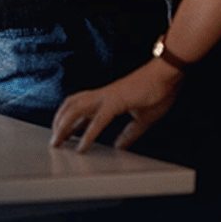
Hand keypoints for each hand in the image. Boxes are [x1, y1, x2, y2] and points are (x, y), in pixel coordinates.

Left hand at [50, 59, 182, 151]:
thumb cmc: (157, 91)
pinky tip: (82, 147)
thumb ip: (129, 133)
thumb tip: (119, 146)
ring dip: (64, 126)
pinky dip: (88, 134)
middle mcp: (102, 96)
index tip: (61, 135)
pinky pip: (97, 120)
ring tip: (58, 142)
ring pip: (76, 110)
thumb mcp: (142, 119)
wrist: (167, 74)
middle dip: (59, 123)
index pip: (81, 109)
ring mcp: (107, 97)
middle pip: (71, 106)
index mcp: (107, 98)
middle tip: (54, 141)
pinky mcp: (115, 101)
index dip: (69, 122)